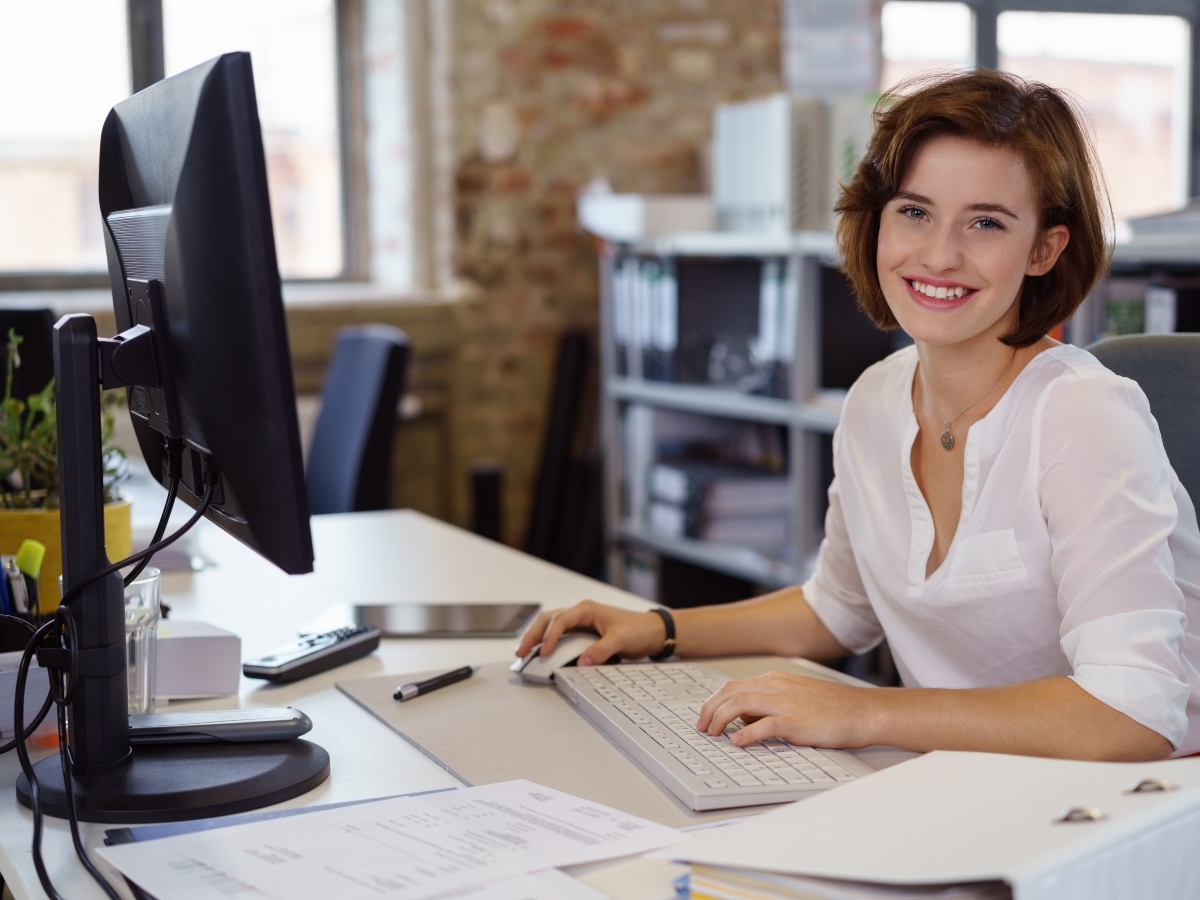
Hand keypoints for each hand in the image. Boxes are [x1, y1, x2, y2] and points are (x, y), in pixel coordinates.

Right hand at [515, 600, 667, 666]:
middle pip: (548, 620)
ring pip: (551, 627)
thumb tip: (582, 662)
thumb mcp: (621, 640)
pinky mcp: (582, 634)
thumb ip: (601, 650)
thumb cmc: (639, 629)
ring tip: (524, 653)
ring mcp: (580, 623)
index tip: (543, 652)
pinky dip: (548, 644)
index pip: (560, 620)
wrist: (652, 632)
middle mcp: (581, 614)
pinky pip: (560, 637)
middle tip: (521, 652)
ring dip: (537, 638)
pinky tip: (540, 654)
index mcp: (587, 609)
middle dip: (533, 635)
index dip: (550, 636)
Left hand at [696, 670, 875, 749]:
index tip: (706, 717)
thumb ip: (771, 704)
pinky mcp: (796, 721)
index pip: (734, 686)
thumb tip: (745, 719)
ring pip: (740, 704)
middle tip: (702, 728)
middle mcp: (778, 687)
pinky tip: (738, 743)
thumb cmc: (835, 709)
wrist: (864, 712)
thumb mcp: (798, 698)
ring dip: (720, 719)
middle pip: (730, 692)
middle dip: (710, 709)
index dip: (714, 701)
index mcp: (777, 680)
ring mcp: (786, 703)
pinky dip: (745, 735)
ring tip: (714, 734)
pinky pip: (763, 725)